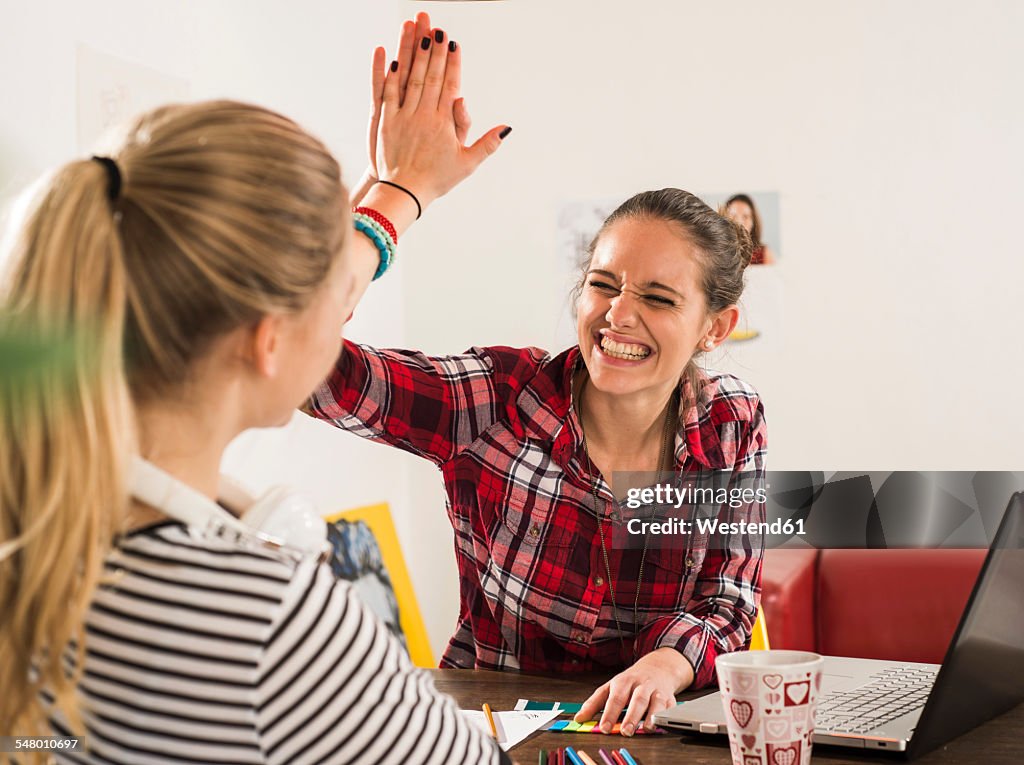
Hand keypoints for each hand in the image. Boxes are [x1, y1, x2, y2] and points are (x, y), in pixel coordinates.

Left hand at [375, 19, 508, 208]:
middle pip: (431, 76)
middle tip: (437, 28)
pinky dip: (389, 75)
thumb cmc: (437, 179)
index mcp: (444, 123)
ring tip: (418, 33)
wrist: (404, 192)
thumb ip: (488, 144)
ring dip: (414, 54)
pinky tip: (393, 58)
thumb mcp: (467, 164)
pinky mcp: (386, 121)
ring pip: (410, 79)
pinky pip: (387, 93)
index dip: (453, 63)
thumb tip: (507, 128)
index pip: (450, 86)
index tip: (454, 44)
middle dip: (434, 50)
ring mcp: (403, 117)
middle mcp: (424, 115)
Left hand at [574, 648, 694, 735]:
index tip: (604, 728)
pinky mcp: (670, 698)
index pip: (616, 697)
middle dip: (632, 716)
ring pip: (656, 703)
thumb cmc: (631, 681)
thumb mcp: (610, 687)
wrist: (657, 667)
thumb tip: (579, 718)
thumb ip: (594, 703)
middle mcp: (641, 685)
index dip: (610, 713)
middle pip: (637, 699)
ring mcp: (657, 691)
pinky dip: (667, 716)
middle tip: (626, 731)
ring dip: (651, 716)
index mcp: (624, 681)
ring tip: (645, 729)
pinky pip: (670, 708)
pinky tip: (661, 724)